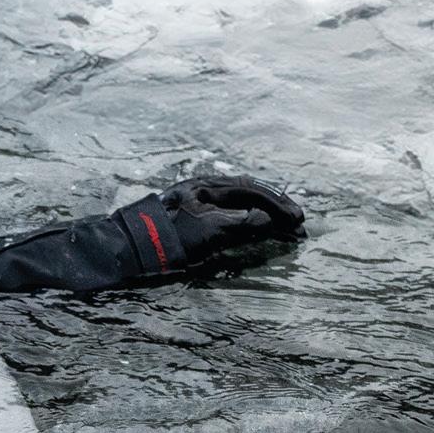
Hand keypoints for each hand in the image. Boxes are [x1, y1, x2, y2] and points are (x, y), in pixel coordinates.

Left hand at [160, 175, 305, 263]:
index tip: (296, 218)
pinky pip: (233, 216)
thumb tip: (268, 221)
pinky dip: (252, 222)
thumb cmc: (168, 236)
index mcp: (209, 185)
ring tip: (288, 227)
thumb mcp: (208, 230)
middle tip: (299, 222)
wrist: (134, 247)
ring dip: (267, 215)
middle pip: (250, 193)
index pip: (251, 189)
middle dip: (276, 207)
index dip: (276, 204)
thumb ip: (240, 224)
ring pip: (244, 204)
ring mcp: (202, 204)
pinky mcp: (198, 220)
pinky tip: (264, 228)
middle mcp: (208, 189)